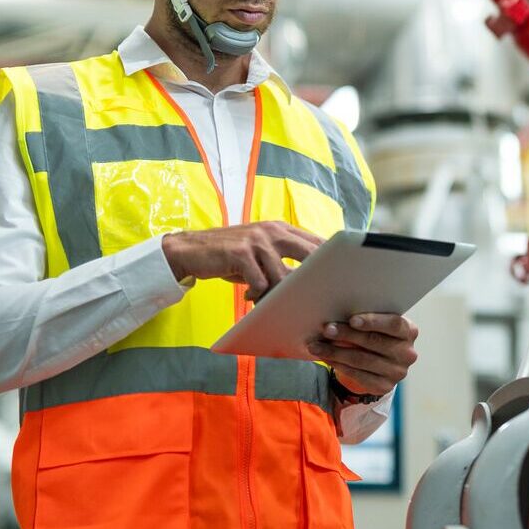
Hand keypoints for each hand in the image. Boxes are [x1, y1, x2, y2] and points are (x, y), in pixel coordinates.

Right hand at [162, 221, 323, 301]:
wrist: (190, 250)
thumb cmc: (230, 256)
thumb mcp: (259, 253)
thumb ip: (282, 260)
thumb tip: (310, 282)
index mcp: (279, 228)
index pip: (315, 242)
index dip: (329, 260)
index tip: (338, 279)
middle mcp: (271, 231)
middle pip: (308, 254)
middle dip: (314, 278)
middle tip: (316, 297)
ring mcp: (256, 241)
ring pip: (282, 275)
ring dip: (277, 293)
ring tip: (266, 299)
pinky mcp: (240, 253)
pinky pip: (259, 283)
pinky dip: (256, 294)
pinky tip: (247, 295)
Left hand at [307, 313, 418, 397]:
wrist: (381, 363)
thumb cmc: (376, 334)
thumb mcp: (378, 324)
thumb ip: (366, 319)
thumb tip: (336, 313)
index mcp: (409, 331)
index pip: (394, 324)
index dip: (373, 321)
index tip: (352, 320)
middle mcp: (407, 353)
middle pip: (373, 341)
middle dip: (346, 334)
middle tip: (326, 329)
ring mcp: (397, 372)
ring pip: (361, 359)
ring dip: (336, 351)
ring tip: (316, 345)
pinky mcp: (384, 386)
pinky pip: (357, 374)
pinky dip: (338, 364)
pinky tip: (326, 357)